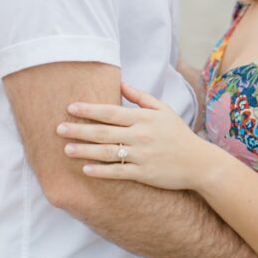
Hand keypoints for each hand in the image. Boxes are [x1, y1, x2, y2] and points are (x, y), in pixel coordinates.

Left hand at [57, 82, 216, 190]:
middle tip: (59, 128)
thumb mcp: (164, 111)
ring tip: (66, 149)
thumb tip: (120, 84)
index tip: (70, 108)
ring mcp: (142, 155)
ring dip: (85, 151)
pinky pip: (118, 172)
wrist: (199, 162)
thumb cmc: (178, 134)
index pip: (111, 112)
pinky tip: (85, 170)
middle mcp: (141, 135)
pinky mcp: (144, 173)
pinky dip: (101, 171)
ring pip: (107, 152)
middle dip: (79, 130)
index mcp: (145, 118)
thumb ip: (141, 98)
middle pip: (104, 132)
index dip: (89, 110)